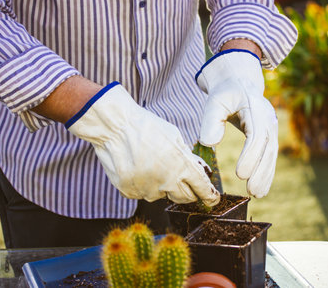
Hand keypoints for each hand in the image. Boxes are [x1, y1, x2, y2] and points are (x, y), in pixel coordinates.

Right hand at [65, 82, 219, 205]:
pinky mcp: (129, 191)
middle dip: (187, 191)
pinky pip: (141, 193)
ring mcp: (146, 189)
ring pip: (160, 195)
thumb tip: (197, 170)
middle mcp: (166, 182)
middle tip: (181, 179)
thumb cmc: (147, 127)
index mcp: (181, 167)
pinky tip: (136, 167)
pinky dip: (142, 184)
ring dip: (161, 186)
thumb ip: (187, 157)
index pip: (201, 189)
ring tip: (150, 163)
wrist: (115, 126)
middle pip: (184, 198)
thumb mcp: (175, 137)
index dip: (209, 196)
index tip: (212, 200)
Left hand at [196, 50, 277, 197]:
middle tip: (251, 191)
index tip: (240, 174)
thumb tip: (209, 143)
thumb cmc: (225, 93)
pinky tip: (261, 188)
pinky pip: (269, 156)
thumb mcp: (214, 101)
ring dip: (265, 176)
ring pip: (271, 155)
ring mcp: (271, 128)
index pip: (256, 136)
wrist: (239, 84)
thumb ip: (210, 121)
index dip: (250, 156)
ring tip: (257, 194)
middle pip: (268, 148)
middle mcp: (268, 119)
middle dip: (260, 171)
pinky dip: (266, 173)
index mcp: (256, 109)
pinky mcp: (268, 137)